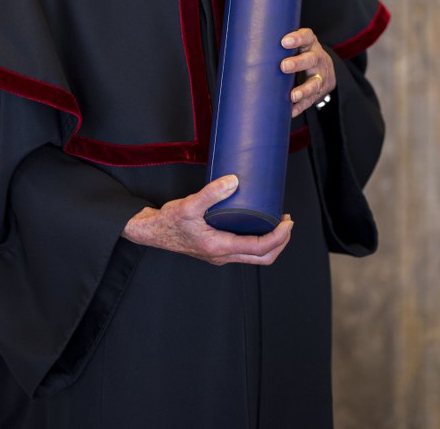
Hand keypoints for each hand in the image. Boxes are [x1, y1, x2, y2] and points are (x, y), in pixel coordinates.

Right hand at [121, 175, 293, 265]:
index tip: (287, 221)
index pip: (260, 247)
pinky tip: (256, 223)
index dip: (279, 236)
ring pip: (254, 256)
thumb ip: (211, 193)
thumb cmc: (169, 221)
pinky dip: (258, 241)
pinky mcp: (216, 250)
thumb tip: (234, 181)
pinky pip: (244, 250)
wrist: (152, 232)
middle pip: (263, 258)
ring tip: (276, 222)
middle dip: (281, 242)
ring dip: (271, 242)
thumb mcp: (189, 205)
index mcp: (219, 247)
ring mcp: (220, 255)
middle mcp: (222, 256)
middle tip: (287, 222)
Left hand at [280, 27, 335, 117]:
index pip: (307, 37)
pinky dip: (300, 107)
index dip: (297, 38)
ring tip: (293, 95)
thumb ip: (277, 43)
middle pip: (311, 59)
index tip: (284, 42)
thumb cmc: (300, 53)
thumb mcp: (295, 44)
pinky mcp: (318, 92)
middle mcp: (317, 58)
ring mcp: (319, 76)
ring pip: (314, 83)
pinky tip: (291, 112)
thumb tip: (244, 46)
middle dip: (298, 63)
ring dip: (303, 90)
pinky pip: (310, 101)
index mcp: (309, 44)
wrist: (324, 68)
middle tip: (283, 66)